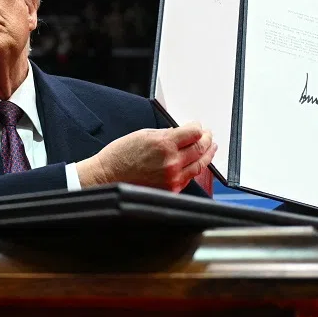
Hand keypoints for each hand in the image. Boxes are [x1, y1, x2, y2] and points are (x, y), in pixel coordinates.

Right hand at [77, 122, 217, 192]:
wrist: (107, 177)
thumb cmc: (119, 156)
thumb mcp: (142, 135)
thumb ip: (165, 134)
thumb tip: (180, 134)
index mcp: (164, 144)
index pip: (195, 133)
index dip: (198, 127)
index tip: (198, 126)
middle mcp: (171, 162)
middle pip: (201, 148)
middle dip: (206, 139)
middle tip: (208, 136)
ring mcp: (172, 178)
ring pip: (200, 165)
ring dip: (207, 154)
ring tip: (210, 148)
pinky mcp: (171, 190)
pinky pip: (189, 177)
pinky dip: (195, 168)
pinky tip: (197, 163)